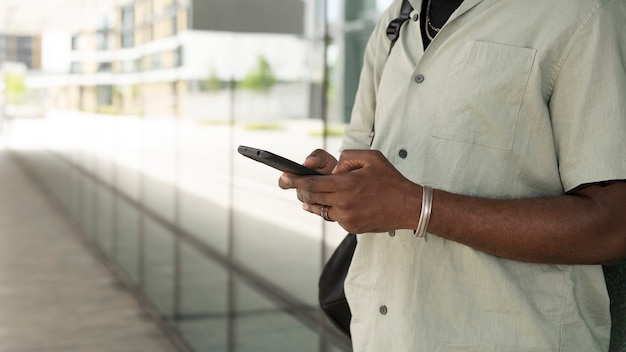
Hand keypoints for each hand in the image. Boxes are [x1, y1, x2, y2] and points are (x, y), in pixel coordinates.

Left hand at [281, 149, 421, 233]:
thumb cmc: (390, 180)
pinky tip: (334, 202)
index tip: (283, 177)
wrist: (409, 207)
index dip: (294, 181)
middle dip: (299, 191)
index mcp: (346, 185)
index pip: (311, 184)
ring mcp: (347, 219)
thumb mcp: (371, 158)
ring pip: (320, 210)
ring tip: (309, 194)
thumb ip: (347, 157)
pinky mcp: (352, 228)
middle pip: (310, 198)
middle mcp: (344, 204)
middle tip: (290, 183)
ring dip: (312, 202)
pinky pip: (334, 217)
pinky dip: (331, 209)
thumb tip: (333, 168)